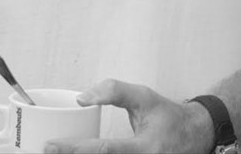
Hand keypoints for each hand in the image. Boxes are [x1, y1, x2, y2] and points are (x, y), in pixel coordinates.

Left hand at [43, 79, 213, 153]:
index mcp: (144, 148)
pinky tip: (77, 152)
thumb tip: (82, 98)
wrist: (195, 134)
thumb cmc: (168, 115)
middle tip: (45, 150)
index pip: (103, 150)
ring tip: (57, 151)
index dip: (74, 149)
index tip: (50, 146)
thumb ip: (113, 91)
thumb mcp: (143, 96)